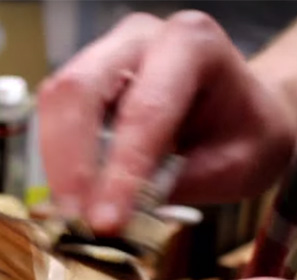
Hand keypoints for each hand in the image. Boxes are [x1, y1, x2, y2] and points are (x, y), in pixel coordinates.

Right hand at [39, 11, 296, 234]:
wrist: (240, 111)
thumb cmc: (244, 133)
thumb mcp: (237, 165)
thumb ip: (179, 184)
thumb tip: (119, 214)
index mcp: (192, 43)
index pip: (144, 109)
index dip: (120, 170)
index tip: (105, 223)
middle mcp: (137, 39)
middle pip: (79, 90)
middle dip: (70, 163)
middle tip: (75, 220)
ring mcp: (103, 57)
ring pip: (56, 102)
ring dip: (55, 165)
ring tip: (69, 216)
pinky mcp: (82, 84)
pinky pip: (52, 118)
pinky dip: (55, 163)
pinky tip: (68, 198)